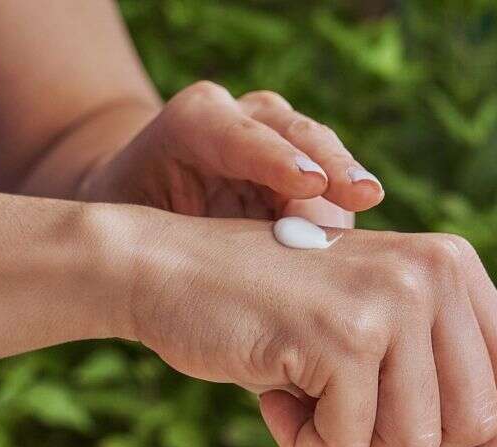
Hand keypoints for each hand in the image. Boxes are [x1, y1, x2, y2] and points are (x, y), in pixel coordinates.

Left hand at [79, 82, 381, 227]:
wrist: (147, 199)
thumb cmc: (133, 216)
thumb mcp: (129, 222)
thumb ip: (162, 237)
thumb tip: (204, 277)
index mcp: (194, 123)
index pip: (237, 134)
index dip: (275, 158)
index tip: (309, 185)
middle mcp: (245, 119)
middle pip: (294, 133)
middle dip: (328, 164)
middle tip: (359, 195)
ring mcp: (281, 140)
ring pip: (323, 153)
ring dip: (347, 184)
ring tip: (368, 209)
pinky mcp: (306, 172)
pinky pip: (334, 188)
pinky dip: (346, 213)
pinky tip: (365, 241)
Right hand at [122, 211, 496, 446]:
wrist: (171, 272)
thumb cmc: (272, 314)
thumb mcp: (374, 343)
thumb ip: (446, 391)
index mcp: (454, 266)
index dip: (491, 439)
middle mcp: (435, 272)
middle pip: (476, 427)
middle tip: (347, 416)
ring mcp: (392, 301)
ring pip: (414, 445)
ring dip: (350, 443)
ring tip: (306, 392)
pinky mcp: (343, 337)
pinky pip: (348, 445)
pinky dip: (304, 442)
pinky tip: (276, 392)